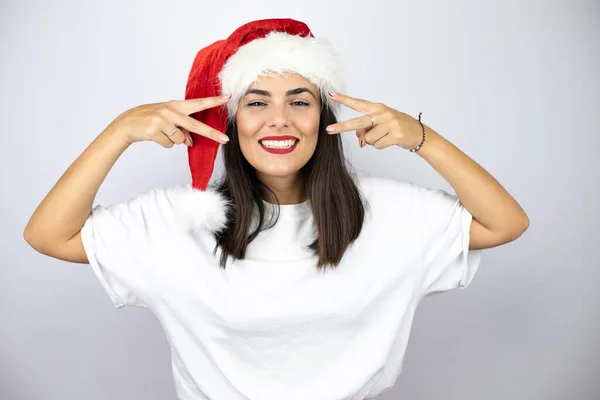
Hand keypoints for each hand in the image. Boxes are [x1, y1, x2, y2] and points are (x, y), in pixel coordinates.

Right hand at [109, 95, 231, 147]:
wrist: (127, 123)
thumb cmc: (151, 120)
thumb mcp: (168, 120)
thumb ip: (182, 128)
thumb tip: (190, 141)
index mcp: (176, 105)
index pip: (199, 103)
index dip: (214, 101)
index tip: (228, 98)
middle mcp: (170, 111)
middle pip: (195, 125)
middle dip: (211, 133)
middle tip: (225, 140)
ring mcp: (162, 120)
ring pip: (180, 140)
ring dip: (173, 141)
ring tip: (161, 132)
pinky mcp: (154, 130)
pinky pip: (169, 145)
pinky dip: (164, 144)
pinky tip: (155, 136)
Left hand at [325, 92, 422, 150]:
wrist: (418, 133)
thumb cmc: (396, 127)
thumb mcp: (381, 123)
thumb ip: (367, 129)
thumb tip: (360, 140)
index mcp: (378, 108)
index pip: (358, 103)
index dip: (344, 100)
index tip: (331, 95)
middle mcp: (383, 114)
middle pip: (358, 122)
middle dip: (342, 127)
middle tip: (329, 130)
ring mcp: (389, 124)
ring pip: (368, 139)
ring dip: (373, 142)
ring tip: (384, 136)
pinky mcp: (395, 135)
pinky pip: (377, 145)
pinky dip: (381, 146)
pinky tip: (390, 140)